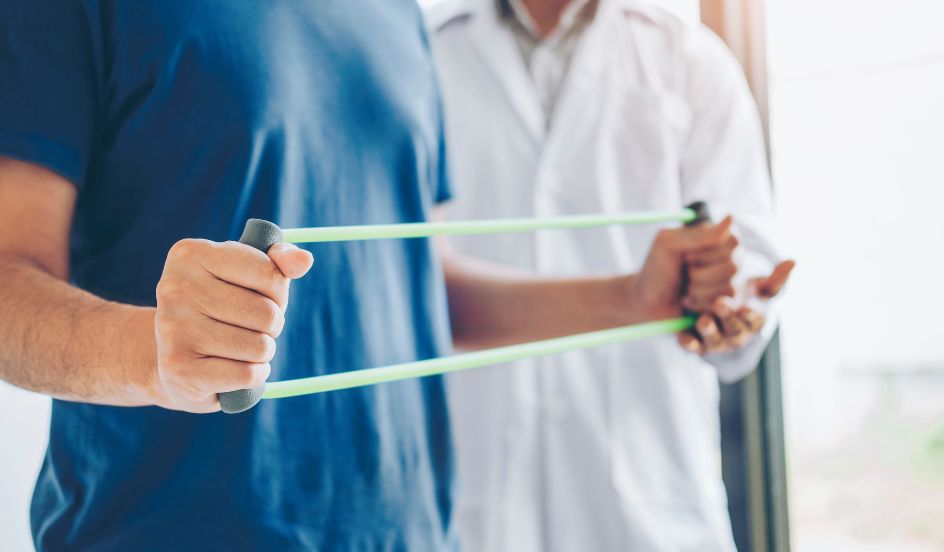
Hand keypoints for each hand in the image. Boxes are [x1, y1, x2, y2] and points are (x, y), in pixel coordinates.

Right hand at [153, 239, 312, 411]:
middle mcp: (175, 288)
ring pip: (260, 347)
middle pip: (267, 314)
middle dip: (271, 325)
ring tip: (239, 349)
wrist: (170, 361)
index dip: (278, 292)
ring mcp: (174, 330)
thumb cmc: (218, 310)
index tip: (260, 297)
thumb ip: (277, 263)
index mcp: (191, 253)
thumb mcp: (245, 276)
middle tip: (248, 328)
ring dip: (262, 353)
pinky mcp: (179, 369)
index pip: (269, 273)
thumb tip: (304, 260)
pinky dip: (253, 376)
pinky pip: (248, 375)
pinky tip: (233, 369)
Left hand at [627, 216, 734, 320]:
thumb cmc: (656, 270)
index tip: (686, 257)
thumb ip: (700, 235)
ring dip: (699, 290)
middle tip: (684, 273)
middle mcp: (728, 256)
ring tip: (685, 288)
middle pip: (733, 266)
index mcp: (716, 236)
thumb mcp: (669, 245)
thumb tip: (731, 218)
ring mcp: (729, 280)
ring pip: (730, 287)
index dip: (707, 253)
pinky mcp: (725, 302)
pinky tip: (689, 300)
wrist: (647, 302)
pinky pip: (726, 305)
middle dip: (700, 274)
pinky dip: (702, 304)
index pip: (733, 242)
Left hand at [678, 260, 794, 353]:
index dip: (752, 312)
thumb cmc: (738, 294)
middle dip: (728, 317)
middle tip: (720, 303)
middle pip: (735, 328)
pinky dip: (690, 343)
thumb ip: (772, 278)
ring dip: (710, 331)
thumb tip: (793, 261)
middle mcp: (737, 331)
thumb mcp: (755, 286)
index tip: (747, 306)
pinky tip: (684, 338)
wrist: (708, 306)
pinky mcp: (697, 343)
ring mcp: (717, 340)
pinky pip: (693, 346)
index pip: (755, 316)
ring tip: (703, 320)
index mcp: (753, 317)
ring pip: (715, 340)